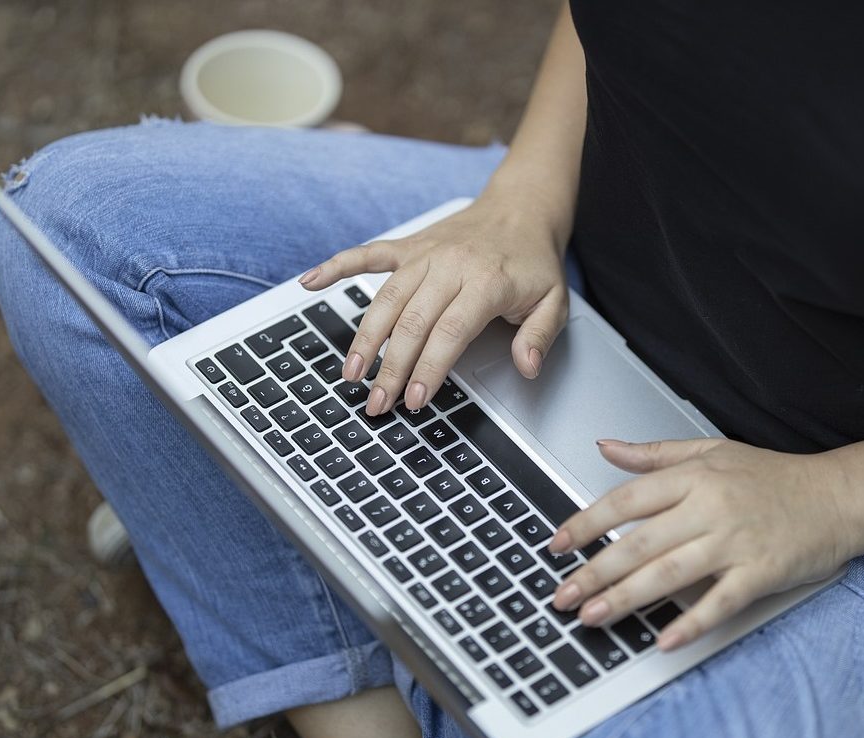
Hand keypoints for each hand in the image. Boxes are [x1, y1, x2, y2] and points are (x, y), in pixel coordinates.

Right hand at [298, 191, 569, 414]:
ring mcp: (425, 254)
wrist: (521, 209)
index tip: (415, 398)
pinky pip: (369, 254)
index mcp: (486, 281)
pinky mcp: (410, 245)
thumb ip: (540, 336)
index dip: (429, 367)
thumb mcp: (554, 300)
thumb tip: (527, 367)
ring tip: (351, 373)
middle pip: (412, 321)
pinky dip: (337, 267)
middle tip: (378, 402)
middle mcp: (450, 265)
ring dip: (364, 337)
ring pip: (386, 297)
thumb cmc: (533, 261)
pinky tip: (310, 283)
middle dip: (391, 367)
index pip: (450, 331)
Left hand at [548, 438, 854, 650]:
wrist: (838, 496)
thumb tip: (607, 446)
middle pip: (639, 543)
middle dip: (594, 572)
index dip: (586, 524)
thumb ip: (654, 454)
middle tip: (562, 596)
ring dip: (626, 599)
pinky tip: (663, 641)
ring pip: (669, 573)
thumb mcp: (712, 451)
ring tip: (593, 618)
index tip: (557, 545)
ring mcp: (735, 542)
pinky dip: (691, 623)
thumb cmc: (774, 477)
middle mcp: (710, 508)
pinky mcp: (761, 573)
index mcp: (694, 478)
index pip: (626, 501)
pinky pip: (720, 602)